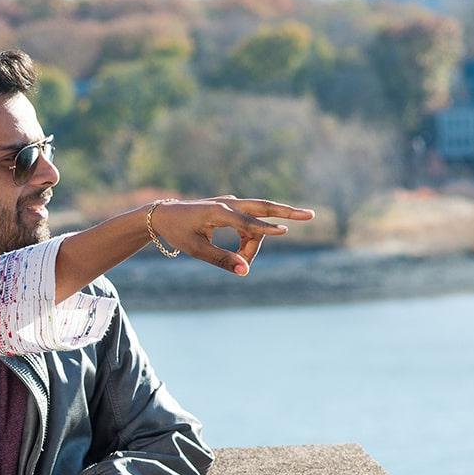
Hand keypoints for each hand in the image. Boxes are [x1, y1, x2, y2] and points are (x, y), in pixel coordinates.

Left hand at [147, 196, 313, 275]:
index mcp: (217, 211)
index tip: (285, 232)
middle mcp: (227, 203)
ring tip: (244, 261)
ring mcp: (230, 203)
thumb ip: (221, 260)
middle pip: (262, 206)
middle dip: (286, 212)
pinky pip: (248, 223)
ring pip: (256, 219)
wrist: (162, 216)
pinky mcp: (230, 208)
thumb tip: (244, 271)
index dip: (265, 229)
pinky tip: (243, 252)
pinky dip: (250, 237)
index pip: (246, 221)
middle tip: (310, 215)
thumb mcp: (196, 249)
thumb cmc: (178, 232)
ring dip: (257, 240)